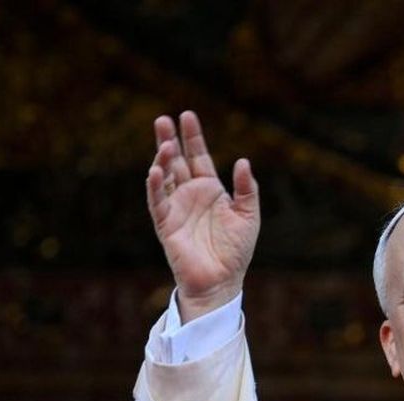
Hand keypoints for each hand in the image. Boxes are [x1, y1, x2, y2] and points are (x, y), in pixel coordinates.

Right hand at [145, 111, 259, 321]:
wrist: (222, 281)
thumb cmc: (236, 251)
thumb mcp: (248, 215)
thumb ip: (247, 189)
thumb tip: (243, 161)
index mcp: (210, 190)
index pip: (198, 157)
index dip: (192, 137)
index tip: (186, 115)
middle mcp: (190, 195)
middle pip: (176, 161)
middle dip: (169, 140)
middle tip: (162, 119)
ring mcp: (176, 208)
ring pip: (164, 176)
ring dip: (161, 159)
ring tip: (163, 141)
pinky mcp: (166, 224)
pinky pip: (157, 201)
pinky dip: (155, 186)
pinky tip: (156, 170)